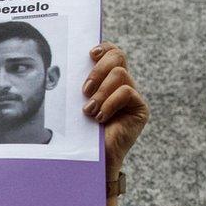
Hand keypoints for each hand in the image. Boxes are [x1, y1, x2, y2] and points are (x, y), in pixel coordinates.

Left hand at [82, 43, 148, 175]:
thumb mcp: (77, 103)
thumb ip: (81, 85)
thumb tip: (65, 66)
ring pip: (120, 74)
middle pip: (118, 56)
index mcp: (107, 79)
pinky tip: (101, 118)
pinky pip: (126, 92)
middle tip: (85, 90)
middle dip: (98, 70)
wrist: (92, 158)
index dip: (104, 48)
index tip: (90, 54)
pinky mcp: (140, 108)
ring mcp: (132, 95)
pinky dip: (110, 103)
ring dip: (101, 92)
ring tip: (90, 110)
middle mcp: (122, 84)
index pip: (111, 52)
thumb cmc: (81, 131)